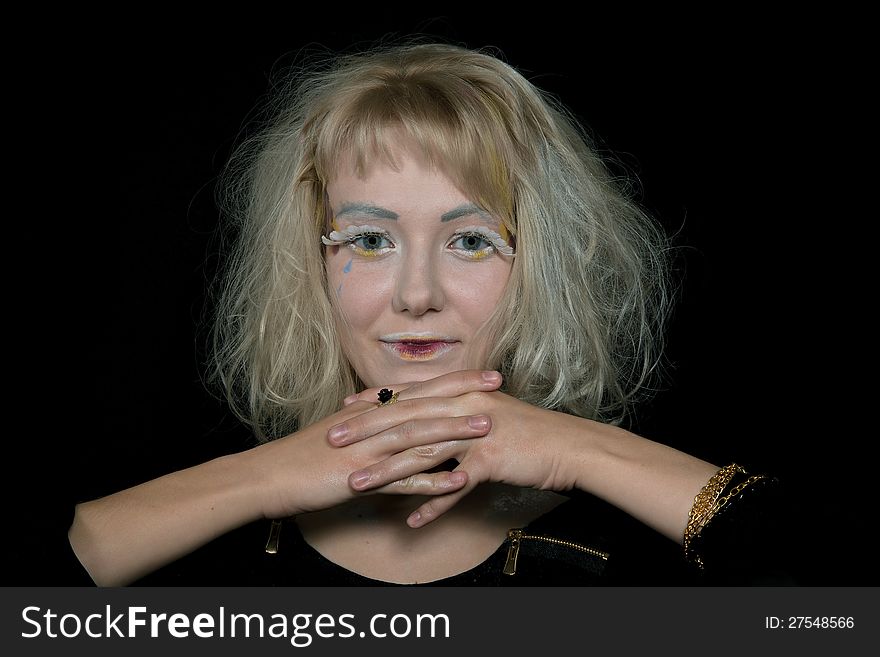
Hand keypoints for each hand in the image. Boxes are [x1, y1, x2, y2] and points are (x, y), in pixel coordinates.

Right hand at [253, 370, 504, 518]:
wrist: (268, 476)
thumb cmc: (303, 455)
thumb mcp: (341, 432)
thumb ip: (371, 423)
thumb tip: (396, 417)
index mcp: (369, 411)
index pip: (419, 389)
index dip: (454, 379)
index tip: (485, 373)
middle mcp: (371, 424)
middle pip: (424, 404)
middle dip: (464, 393)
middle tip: (499, 384)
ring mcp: (367, 450)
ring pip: (417, 436)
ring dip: (454, 431)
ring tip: (488, 427)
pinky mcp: (359, 479)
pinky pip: (401, 481)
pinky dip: (431, 481)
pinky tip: (457, 482)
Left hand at [327, 370, 587, 526]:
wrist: (566, 444)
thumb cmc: (526, 430)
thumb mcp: (488, 411)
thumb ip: (456, 411)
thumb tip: (430, 415)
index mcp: (459, 393)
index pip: (407, 395)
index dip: (373, 402)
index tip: (343, 409)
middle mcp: (462, 407)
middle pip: (405, 419)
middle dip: (365, 430)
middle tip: (331, 440)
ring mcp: (475, 433)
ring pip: (422, 452)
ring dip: (387, 471)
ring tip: (357, 485)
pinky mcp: (489, 459)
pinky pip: (455, 487)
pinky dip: (433, 505)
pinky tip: (412, 521)